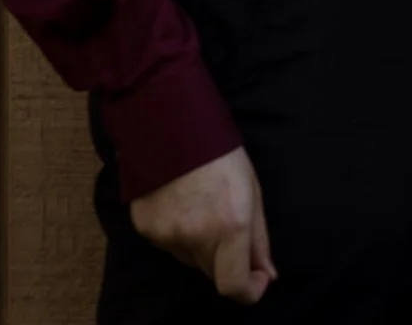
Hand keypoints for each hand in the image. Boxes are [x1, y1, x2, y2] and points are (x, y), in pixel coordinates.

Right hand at [131, 147, 275, 304]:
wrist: (169, 121)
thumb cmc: (218, 150)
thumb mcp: (251, 188)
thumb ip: (259, 237)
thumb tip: (267, 273)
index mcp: (230, 225)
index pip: (233, 286)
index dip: (249, 291)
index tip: (257, 278)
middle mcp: (196, 236)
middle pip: (213, 272)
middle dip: (226, 260)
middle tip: (229, 225)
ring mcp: (167, 235)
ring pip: (189, 258)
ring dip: (201, 245)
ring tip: (202, 204)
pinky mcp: (145, 229)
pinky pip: (168, 244)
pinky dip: (178, 233)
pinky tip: (180, 201)